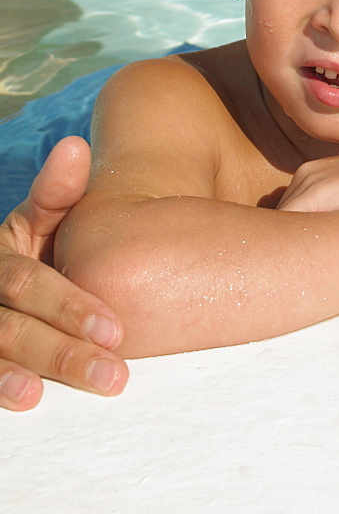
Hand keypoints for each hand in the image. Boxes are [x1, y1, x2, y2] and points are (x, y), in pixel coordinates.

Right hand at [0, 137, 127, 409]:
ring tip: (57, 396)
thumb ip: (59, 191)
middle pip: (12, 328)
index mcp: (0, 254)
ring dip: (22, 378)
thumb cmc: (49, 241)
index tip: (118, 330)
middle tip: (115, 375)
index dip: (70, 307)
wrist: (28, 265)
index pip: (29, 284)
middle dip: (63, 353)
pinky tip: (23, 401)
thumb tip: (75, 147)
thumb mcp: (50, 216)